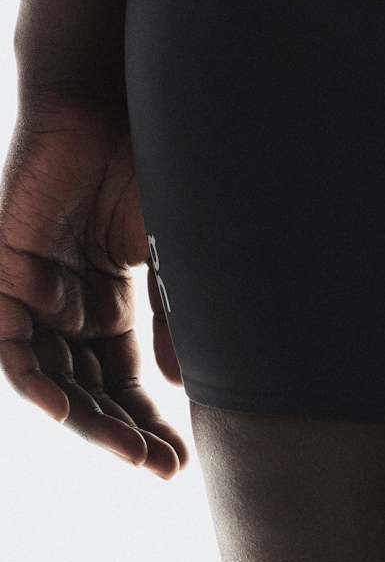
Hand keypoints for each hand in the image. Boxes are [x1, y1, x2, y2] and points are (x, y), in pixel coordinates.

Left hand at [0, 91, 188, 476]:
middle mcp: (69, 307)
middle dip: (125, 434)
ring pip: (50, 379)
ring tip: (131, 452)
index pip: (126, 382)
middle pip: (91, 391)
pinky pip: (9, 346)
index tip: (183, 462)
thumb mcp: (172, 248)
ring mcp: (35, 292)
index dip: (151, 422)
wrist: (108, 95)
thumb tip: (189, 382)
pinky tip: (66, 409)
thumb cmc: (148, 159)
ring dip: (87, 422)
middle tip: (164, 466)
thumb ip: (178, 312)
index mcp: (111, 302)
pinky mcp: (4, 271)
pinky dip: (31, 381)